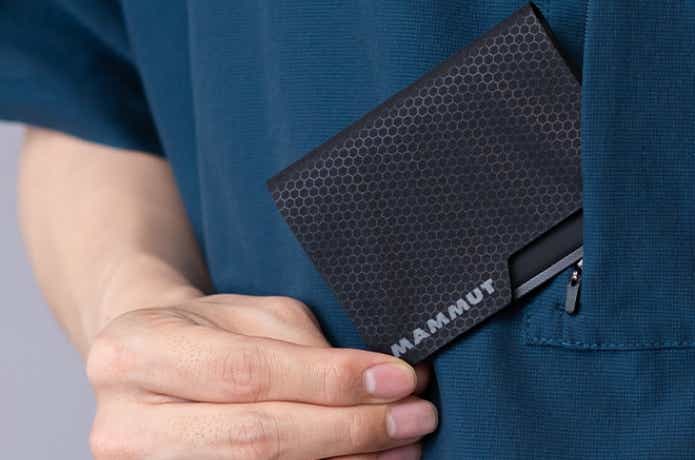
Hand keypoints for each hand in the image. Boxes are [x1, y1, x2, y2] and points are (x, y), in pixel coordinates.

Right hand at [87, 294, 436, 458]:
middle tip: (412, 417)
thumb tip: (377, 383)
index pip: (249, 373)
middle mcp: (126, 422)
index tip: (396, 378)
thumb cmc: (202, 329)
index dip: (329, 381)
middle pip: (257, 439)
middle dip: (349, 430)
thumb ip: (303, 348)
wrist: (145, 360)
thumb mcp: (247, 313)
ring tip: (400, 446)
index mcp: (138, 353)